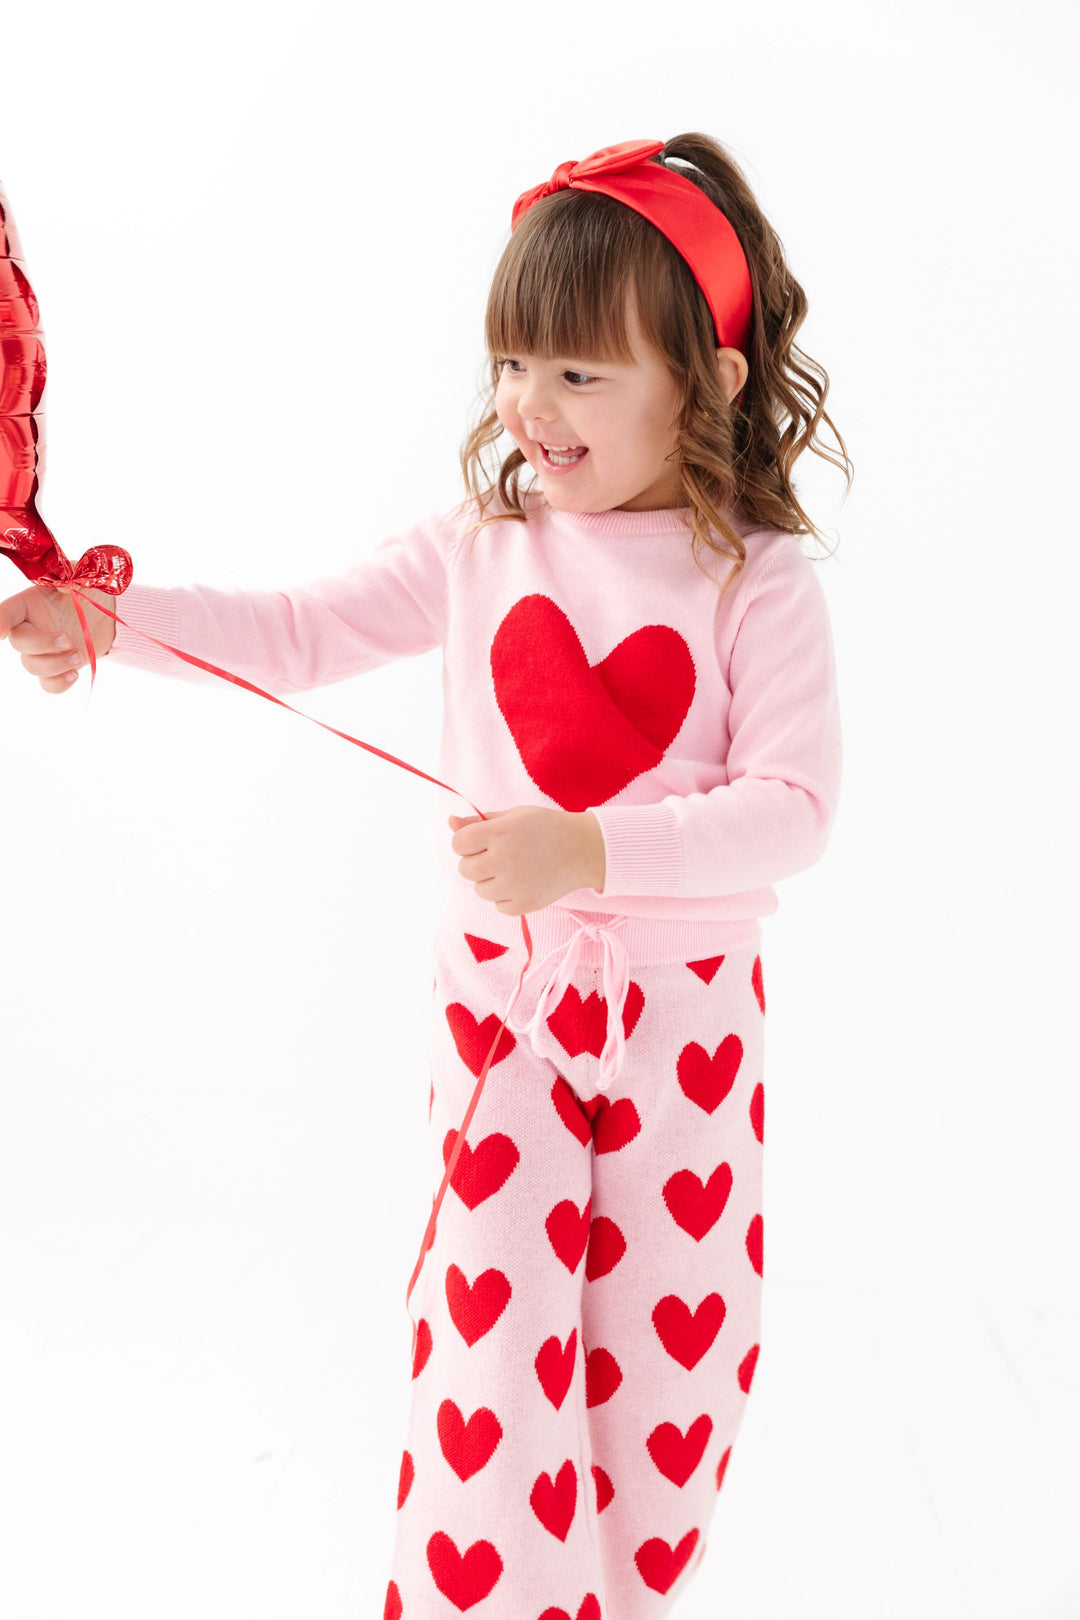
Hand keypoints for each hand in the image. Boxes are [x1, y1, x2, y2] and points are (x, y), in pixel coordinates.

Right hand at [0, 583, 116, 693]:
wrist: (105, 615)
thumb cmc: (87, 593)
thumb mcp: (81, 578)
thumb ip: (72, 580)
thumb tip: (66, 587)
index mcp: (29, 604)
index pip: (6, 613)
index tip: (1, 632)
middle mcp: (30, 628)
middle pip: (19, 643)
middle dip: (42, 645)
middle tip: (67, 639)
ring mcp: (42, 650)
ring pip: (32, 666)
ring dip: (55, 664)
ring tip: (79, 655)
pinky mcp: (57, 667)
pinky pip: (47, 684)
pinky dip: (59, 684)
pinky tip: (74, 674)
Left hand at [448, 805, 605, 915]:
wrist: (583, 850)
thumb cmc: (545, 828)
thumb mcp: (513, 816)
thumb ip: (478, 821)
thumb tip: (450, 822)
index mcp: (500, 832)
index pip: (458, 843)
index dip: (466, 842)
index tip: (481, 841)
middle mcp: (504, 859)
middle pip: (465, 869)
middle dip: (476, 862)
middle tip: (498, 855)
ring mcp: (514, 885)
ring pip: (480, 890)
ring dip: (490, 881)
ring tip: (513, 869)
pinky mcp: (524, 905)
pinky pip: (498, 906)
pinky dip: (505, 897)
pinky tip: (522, 882)